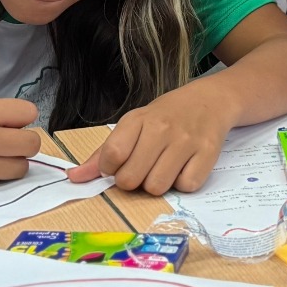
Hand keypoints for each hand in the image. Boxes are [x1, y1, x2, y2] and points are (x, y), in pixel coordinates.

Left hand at [68, 82, 238, 194]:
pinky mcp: (208, 153)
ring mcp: (186, 140)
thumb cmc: (167, 116)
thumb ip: (104, 153)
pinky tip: (184, 167)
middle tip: (144, 168)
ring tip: (164, 168)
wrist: (211, 100)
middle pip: (131, 179)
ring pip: (157, 187)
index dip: (111, 169)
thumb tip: (74, 178)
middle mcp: (162, 128)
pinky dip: (184, 183)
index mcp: (138, 119)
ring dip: (158, 184)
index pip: (112, 155)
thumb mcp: (134, 125)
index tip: (120, 164)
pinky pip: (186, 186)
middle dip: (134, 180)